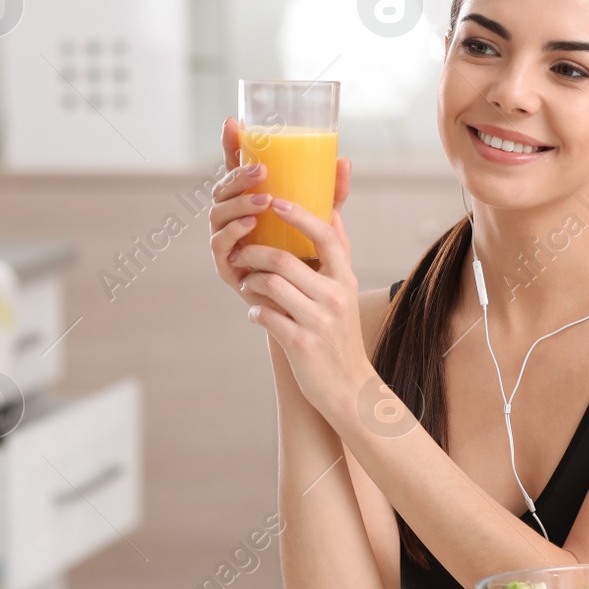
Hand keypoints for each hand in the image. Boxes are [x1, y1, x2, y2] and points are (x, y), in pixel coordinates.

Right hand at [209, 117, 353, 315]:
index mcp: (250, 200)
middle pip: (222, 187)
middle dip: (238, 175)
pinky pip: (219, 244)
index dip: (231, 144)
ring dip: (238, 203)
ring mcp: (226, 239)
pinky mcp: (225, 264)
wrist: (302, 306)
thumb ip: (331, 195)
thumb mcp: (323, 223)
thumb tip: (344, 162)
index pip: (235, 168)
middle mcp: (232, 216)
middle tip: (263, 171)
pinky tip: (250, 226)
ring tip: (263, 201)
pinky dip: (232, 233)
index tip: (232, 122)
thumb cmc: (308, 258)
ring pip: (217, 213)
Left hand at [231, 139, 367, 413]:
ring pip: (271, 284)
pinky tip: (256, 313)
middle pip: (285, 259)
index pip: (325, 235)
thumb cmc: (340, 333)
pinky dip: (254, 311)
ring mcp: (318, 320)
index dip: (298, 215)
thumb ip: (338, 253)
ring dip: (250, 281)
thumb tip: (333, 212)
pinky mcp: (301, 344)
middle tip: (240, 255)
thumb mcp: (346, 291)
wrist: (348, 387)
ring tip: (246, 284)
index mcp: (345, 278)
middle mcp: (335, 296)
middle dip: (254, 253)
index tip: (275, 202)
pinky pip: (266, 316)